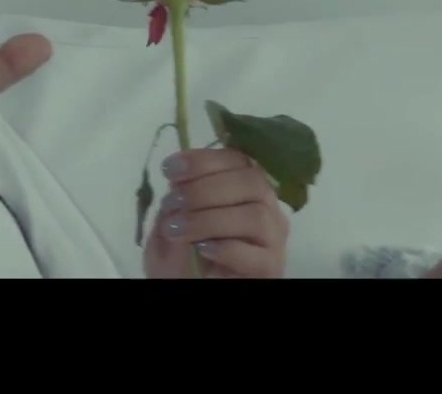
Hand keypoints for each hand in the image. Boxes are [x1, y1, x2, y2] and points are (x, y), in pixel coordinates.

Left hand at [143, 147, 288, 277]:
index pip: (236, 159)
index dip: (203, 160)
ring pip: (256, 215)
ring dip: (210, 219)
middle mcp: (265, 205)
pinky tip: (202, 249)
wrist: (185, 283)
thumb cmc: (180, 249)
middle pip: (252, 181)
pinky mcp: (270, 267)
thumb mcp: (169, 221)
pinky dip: (227, 248)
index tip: (170, 169)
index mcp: (242, 185)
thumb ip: (175, 201)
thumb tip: (179, 184)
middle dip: (205, 188)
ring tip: (178, 229)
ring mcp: (272, 238)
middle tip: (174, 202)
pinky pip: (258, 255)